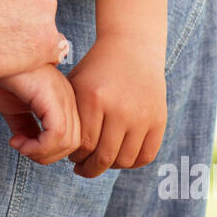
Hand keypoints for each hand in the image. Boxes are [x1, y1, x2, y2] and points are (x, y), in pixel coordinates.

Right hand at [0, 59, 80, 164]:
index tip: (21, 145)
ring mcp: (63, 95)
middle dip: (46, 156)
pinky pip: (57, 134)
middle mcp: (68, 97)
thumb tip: (30, 147)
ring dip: (40, 153)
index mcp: (63, 98)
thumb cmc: (0, 74)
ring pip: (68, 142)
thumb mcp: (16, 108)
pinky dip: (38, 147)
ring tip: (19, 145)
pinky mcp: (52, 96)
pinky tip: (19, 141)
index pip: (70, 137)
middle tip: (21, 149)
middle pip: (73, 143)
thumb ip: (27, 127)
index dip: (48, 151)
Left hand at [67, 34, 166, 177]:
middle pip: (104, 157)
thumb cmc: (95, 70)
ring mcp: (142, 115)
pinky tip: (120, 157)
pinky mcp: (159, 119)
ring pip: (124, 160)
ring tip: (101, 160)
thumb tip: (58, 150)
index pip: (83, 145)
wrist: (132, 48)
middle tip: (82, 167)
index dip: (75, 157)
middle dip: (90, 168)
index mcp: (95, 99)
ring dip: (110, 166)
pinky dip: (132, 162)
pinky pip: (146, 155)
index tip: (71, 156)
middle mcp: (120, 109)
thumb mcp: (74, 85)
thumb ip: (66, 116)